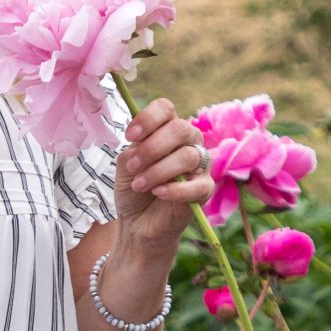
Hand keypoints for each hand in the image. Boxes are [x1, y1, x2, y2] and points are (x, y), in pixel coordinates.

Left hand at [114, 98, 211, 259]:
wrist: (137, 222)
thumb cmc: (134, 188)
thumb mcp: (126, 164)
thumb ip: (135, 148)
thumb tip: (145, 143)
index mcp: (167, 131)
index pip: (166, 108)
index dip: (148, 118)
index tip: (129, 137)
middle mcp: (188, 143)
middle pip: (180, 128)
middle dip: (152, 147)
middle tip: (132, 166)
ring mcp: (200, 166)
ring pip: (188, 156)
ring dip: (158, 171)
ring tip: (139, 185)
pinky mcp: (205, 190)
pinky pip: (197, 185)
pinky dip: (174, 189)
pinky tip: (158, 193)